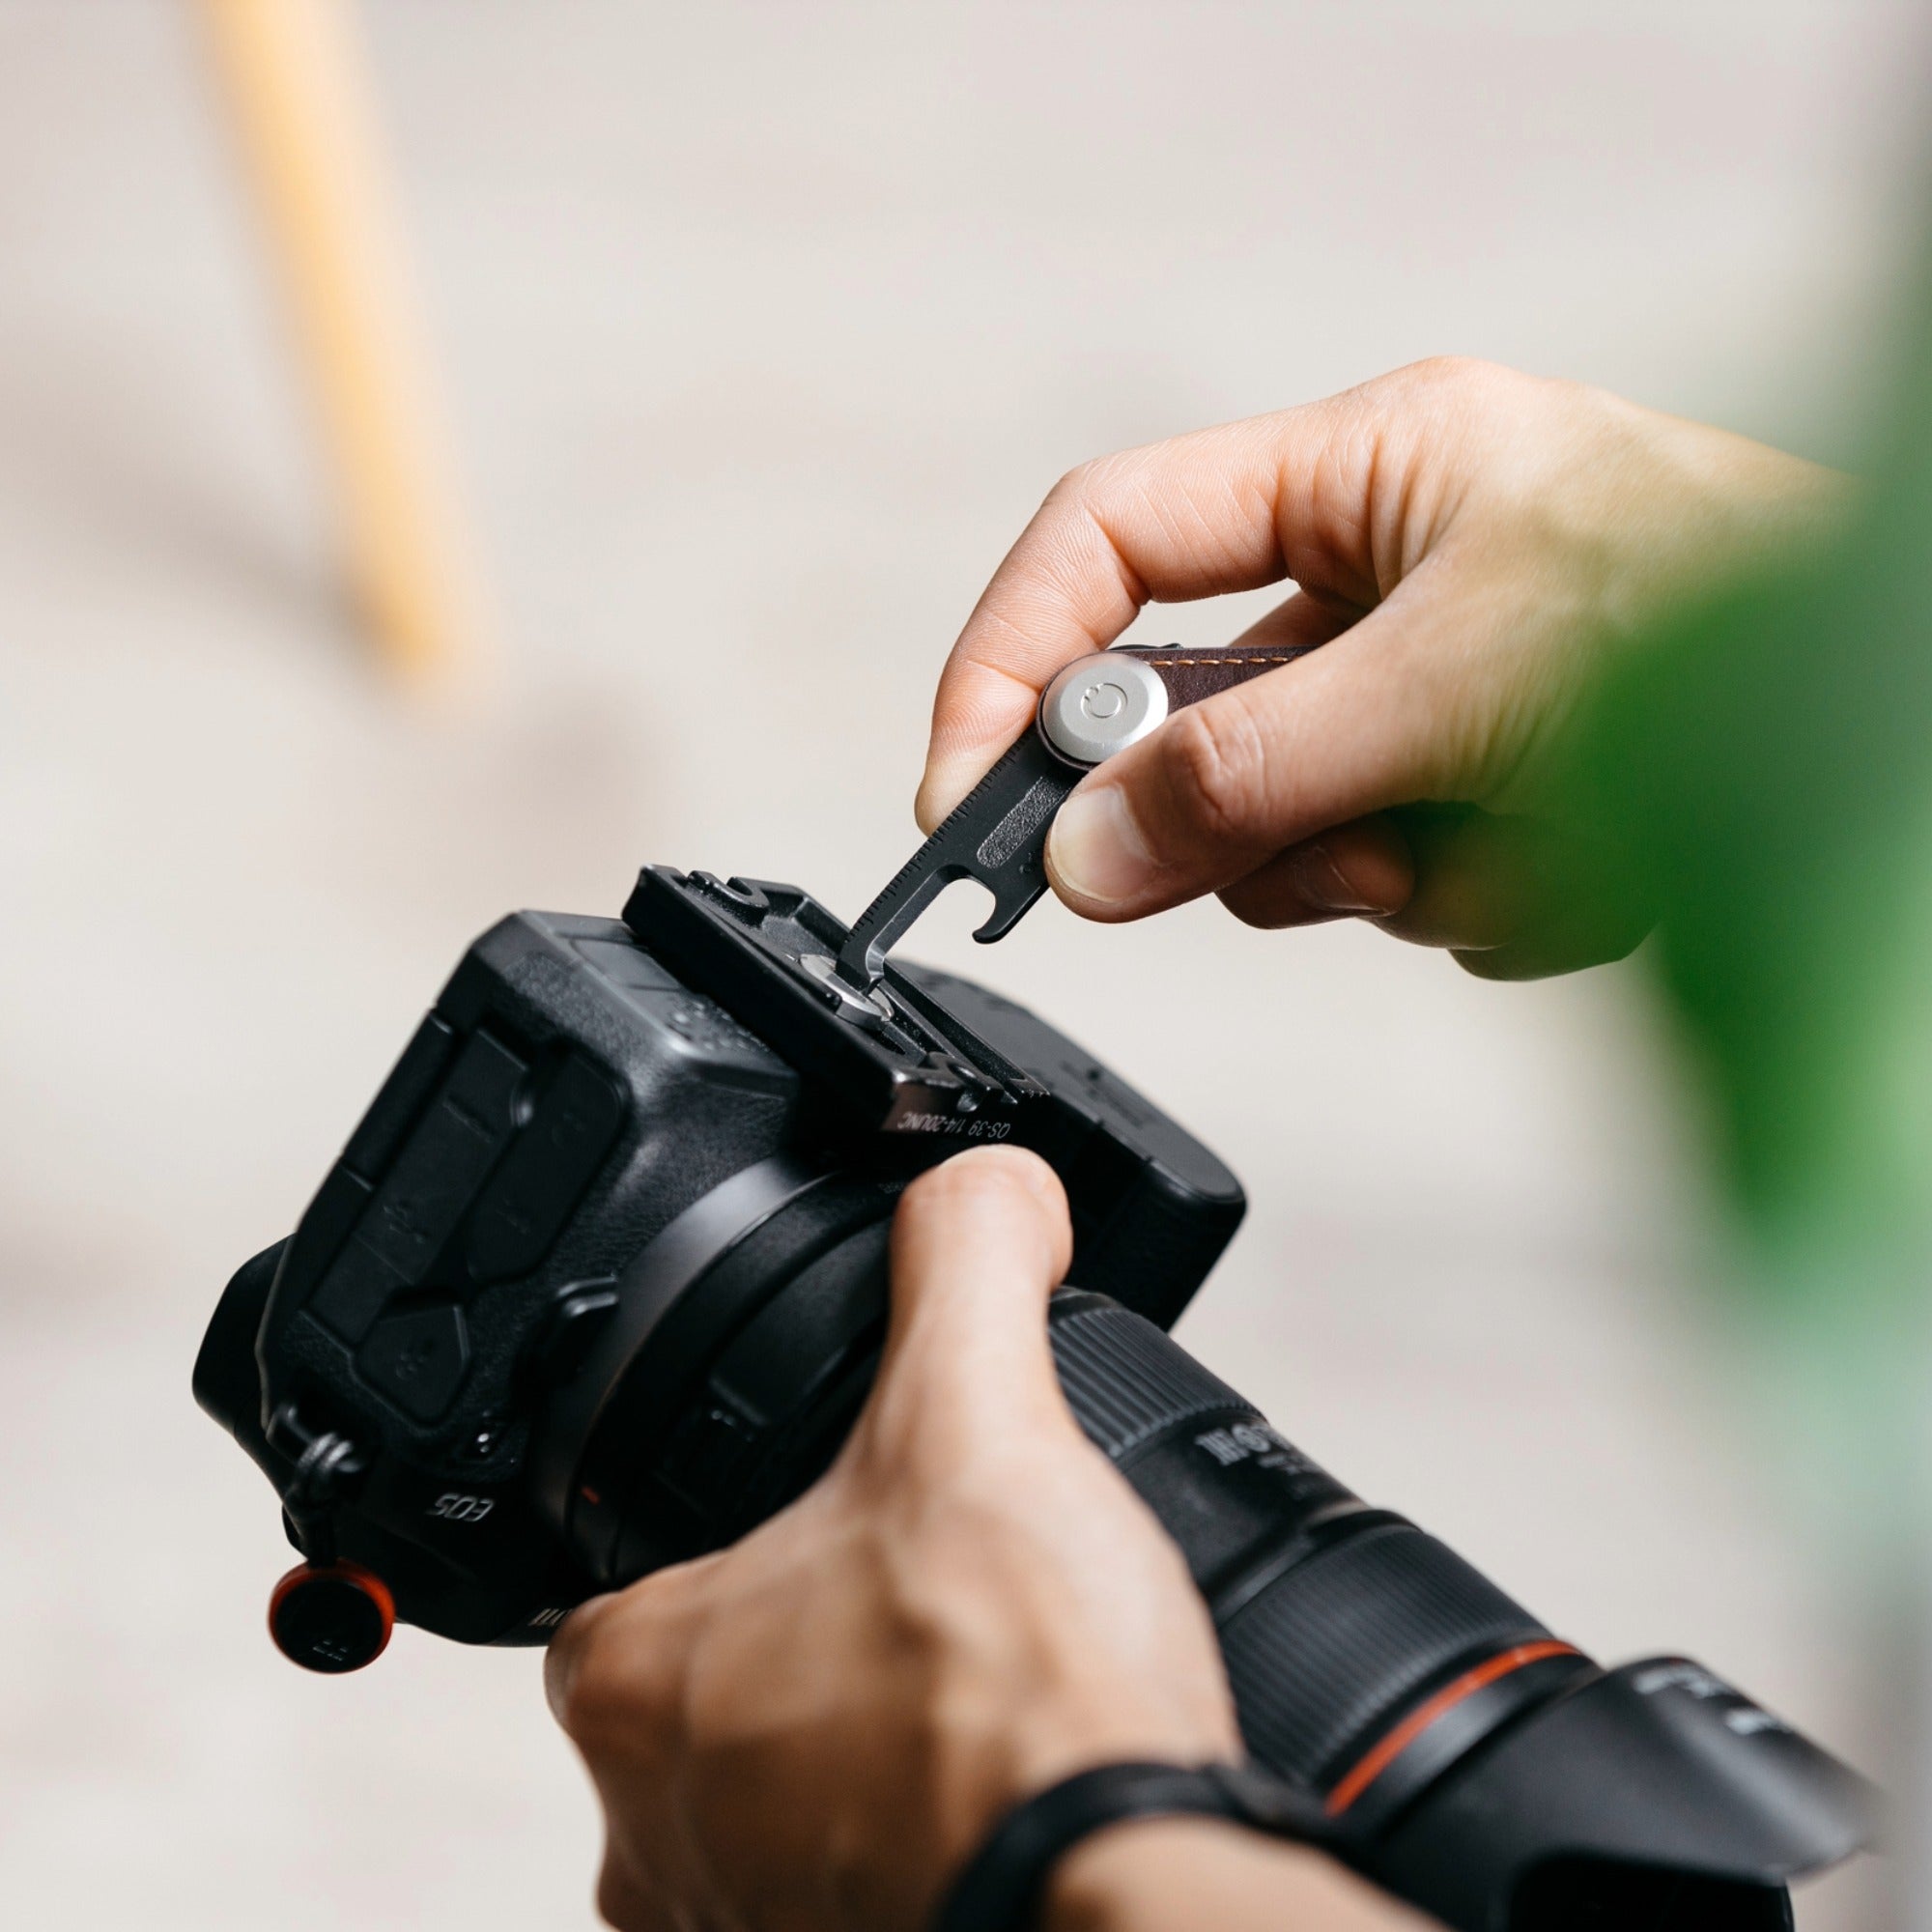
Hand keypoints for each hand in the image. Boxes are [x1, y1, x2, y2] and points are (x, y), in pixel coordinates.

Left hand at [551, 1148, 1403, 1931]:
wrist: (1119, 1895)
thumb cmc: (1014, 1704)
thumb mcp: (979, 1412)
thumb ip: (966, 1261)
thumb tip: (986, 1182)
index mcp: (632, 1682)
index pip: (630, 1568)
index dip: (731, 1521)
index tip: (826, 1509)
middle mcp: (649, 1834)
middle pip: (710, 1688)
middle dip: (810, 1638)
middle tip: (921, 1595)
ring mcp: (732, 1930)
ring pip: (776, 1798)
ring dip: (861, 1745)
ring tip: (971, 1688)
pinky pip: (844, 1884)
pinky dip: (909, 1831)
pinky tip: (998, 1784)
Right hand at [919, 359, 1847, 977]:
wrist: (1901, 720)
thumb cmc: (1735, 613)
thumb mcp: (1466, 672)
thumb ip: (1258, 766)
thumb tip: (1087, 852)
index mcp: (1357, 477)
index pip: (1105, 544)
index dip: (1009, 662)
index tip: (962, 796)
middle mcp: (1380, 584)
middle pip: (1190, 725)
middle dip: (1257, 817)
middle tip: (1331, 849)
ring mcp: (1426, 701)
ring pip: (1299, 837)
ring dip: (1401, 872)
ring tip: (1525, 834)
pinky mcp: (1479, 796)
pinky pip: (1404, 891)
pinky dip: (1488, 902)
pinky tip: (1586, 860)